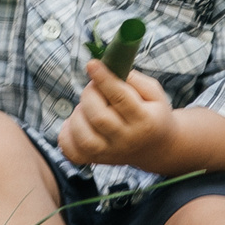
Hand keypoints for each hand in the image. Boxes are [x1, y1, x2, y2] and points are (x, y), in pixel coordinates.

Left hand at [57, 63, 175, 168]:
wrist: (157, 147)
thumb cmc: (152, 113)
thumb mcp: (153, 93)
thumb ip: (134, 79)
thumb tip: (109, 69)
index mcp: (144, 120)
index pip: (121, 99)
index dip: (103, 79)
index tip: (92, 64)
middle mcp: (127, 140)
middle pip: (99, 117)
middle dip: (90, 94)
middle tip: (94, 87)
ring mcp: (110, 153)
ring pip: (83, 137)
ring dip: (78, 115)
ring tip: (87, 107)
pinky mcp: (97, 160)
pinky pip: (73, 152)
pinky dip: (67, 135)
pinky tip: (77, 123)